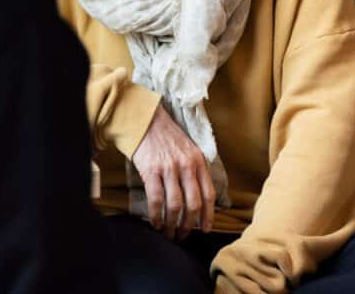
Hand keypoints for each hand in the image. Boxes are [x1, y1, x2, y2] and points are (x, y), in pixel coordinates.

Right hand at [131, 105, 214, 239]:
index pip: (209, 194)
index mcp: (199, 161)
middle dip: (189, 225)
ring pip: (175, 205)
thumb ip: (194, 170)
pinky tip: (155, 222)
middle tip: (183, 235)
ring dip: (172, 224)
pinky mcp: (151, 170)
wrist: (145, 119)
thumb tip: (197, 198)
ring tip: (168, 233)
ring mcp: (169, 168)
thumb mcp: (188, 149)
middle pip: (194, 204)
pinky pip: (157, 199)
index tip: (204, 229)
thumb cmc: (166, 136)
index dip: (208, 215)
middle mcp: (187, 165)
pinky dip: (156, 215)